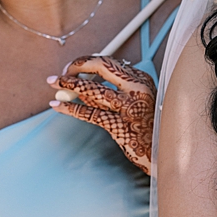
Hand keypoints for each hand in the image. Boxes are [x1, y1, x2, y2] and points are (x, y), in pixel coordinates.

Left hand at [49, 55, 155, 174]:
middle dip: (76, 66)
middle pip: (101, 67)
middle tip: (61, 73)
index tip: (72, 68)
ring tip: (53, 82)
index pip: (108, 62)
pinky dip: (70, 108)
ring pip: (93, 90)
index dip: (86, 63)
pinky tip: (57, 106)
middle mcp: (137, 89)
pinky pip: (90, 114)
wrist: (163, 154)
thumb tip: (82, 84)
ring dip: (69, 84)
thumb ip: (114, 92)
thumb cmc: (147, 128)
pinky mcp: (121, 126)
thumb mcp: (136, 102)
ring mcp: (130, 107)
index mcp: (141, 79)